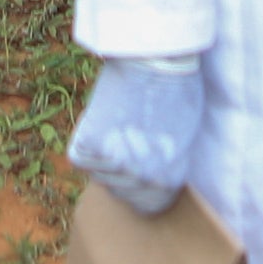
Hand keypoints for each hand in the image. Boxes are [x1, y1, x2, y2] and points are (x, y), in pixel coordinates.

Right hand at [65, 54, 204, 215]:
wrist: (154, 60)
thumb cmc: (173, 92)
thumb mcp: (181, 140)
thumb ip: (166, 169)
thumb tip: (150, 181)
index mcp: (168, 180)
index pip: (149, 204)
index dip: (144, 181)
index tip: (146, 157)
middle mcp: (142, 180)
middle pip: (121, 191)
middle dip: (124, 167)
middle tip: (133, 132)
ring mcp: (115, 165)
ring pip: (100, 175)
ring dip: (105, 155)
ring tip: (121, 122)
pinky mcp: (90, 148)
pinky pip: (81, 158)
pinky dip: (88, 143)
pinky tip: (104, 120)